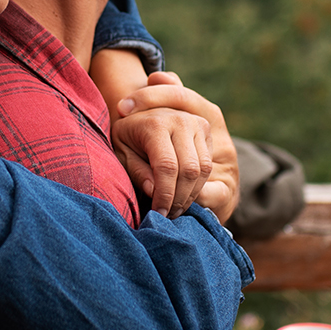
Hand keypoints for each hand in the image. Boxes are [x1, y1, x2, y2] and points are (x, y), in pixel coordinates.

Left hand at [114, 73, 239, 221]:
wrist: (141, 114)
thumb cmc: (127, 139)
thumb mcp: (122, 155)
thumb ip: (137, 172)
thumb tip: (154, 192)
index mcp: (155, 124)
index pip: (167, 167)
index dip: (165, 195)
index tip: (158, 213)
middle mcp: (180, 120)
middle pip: (189, 170)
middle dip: (179, 198)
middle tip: (167, 215)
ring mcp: (196, 123)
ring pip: (202, 169)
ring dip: (190, 195)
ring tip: (175, 208)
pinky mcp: (205, 129)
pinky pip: (208, 165)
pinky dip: (198, 185)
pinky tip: (183, 195)